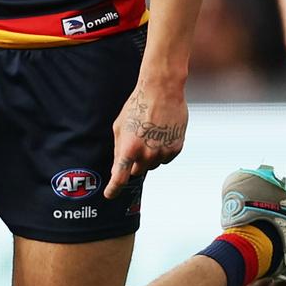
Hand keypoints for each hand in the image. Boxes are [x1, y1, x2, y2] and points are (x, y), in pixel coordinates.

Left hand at [104, 80, 187, 198]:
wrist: (162, 90)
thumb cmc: (137, 105)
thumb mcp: (120, 126)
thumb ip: (119, 150)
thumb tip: (117, 169)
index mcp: (129, 148)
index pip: (120, 177)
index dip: (114, 189)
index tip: (109, 195)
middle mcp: (147, 154)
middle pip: (138, 171)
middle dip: (135, 161)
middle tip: (137, 142)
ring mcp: (163, 153)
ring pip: (153, 165)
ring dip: (149, 155)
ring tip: (150, 133)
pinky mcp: (176, 149)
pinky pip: (166, 158)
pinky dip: (162, 150)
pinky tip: (160, 133)